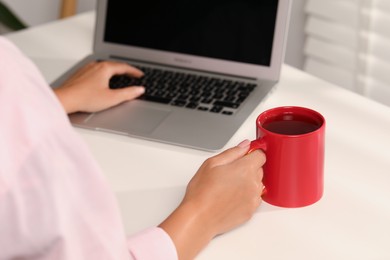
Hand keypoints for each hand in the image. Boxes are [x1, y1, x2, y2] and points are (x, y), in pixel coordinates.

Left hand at [54, 61, 144, 113]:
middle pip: (114, 65)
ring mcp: (87, 69)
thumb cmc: (85, 98)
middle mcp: (95, 65)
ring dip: (114, 71)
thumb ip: (128, 93)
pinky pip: (96, 70)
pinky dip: (104, 74)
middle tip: (132, 75)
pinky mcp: (80, 74)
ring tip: (119, 76)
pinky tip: (103, 80)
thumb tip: (139, 90)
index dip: (134, 71)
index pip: (124, 67)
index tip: (140, 75)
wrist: (65, 99)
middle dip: (125, 70)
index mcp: (105, 68)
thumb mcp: (112, 98)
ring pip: (104, 67)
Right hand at [159, 140, 265, 259]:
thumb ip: (232, 152)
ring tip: (228, 187)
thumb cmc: (202, 192)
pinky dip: (246, 196)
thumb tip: (245, 145)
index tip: (245, 156)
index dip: (252, 154)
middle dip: (248, 168)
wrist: (199, 218)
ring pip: (257, 184)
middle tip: (229, 173)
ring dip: (247, 183)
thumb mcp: (212, 163)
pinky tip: (231, 197)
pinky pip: (254, 198)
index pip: (261, 155)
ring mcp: (254, 198)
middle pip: (259, 169)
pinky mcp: (251, 211)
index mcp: (245, 168)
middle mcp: (253, 183)